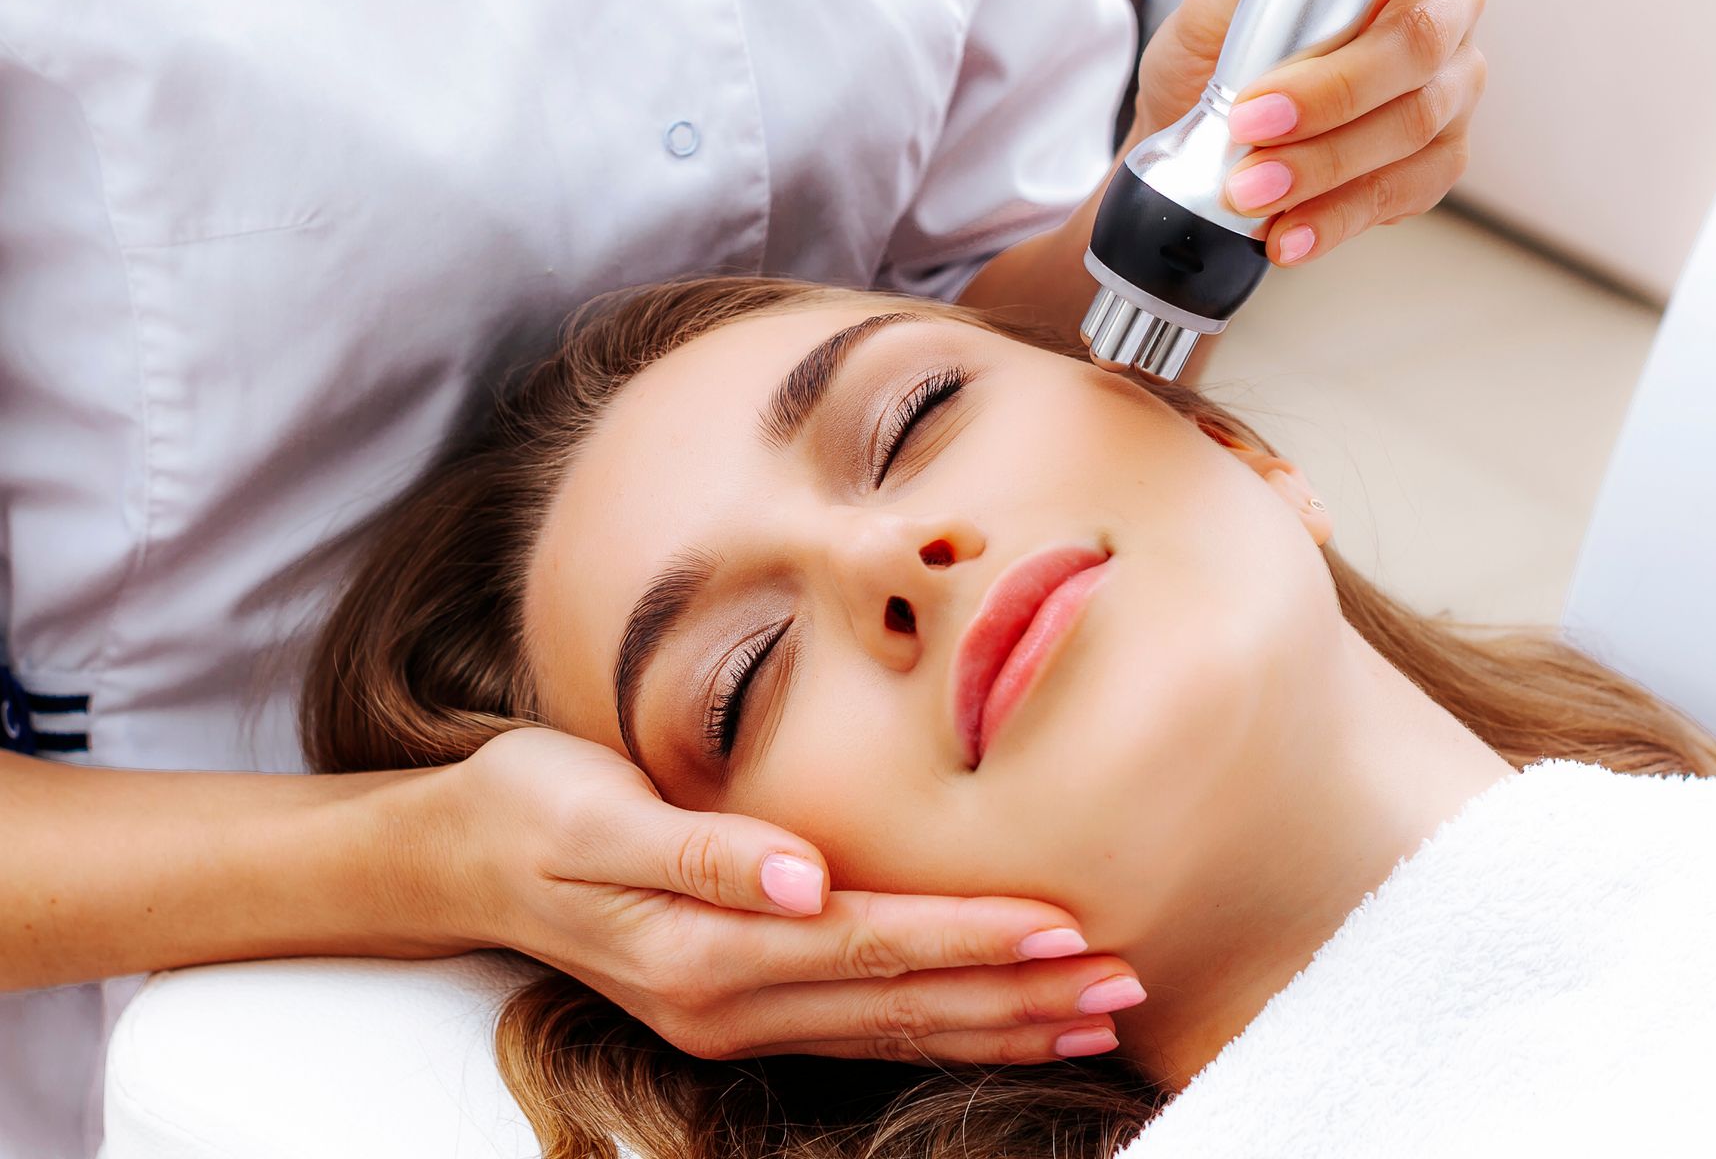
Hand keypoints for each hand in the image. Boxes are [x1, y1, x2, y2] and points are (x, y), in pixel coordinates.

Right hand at [413, 727, 1142, 1063]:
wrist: (462, 857)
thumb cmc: (536, 810)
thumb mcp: (601, 814)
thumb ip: (706, 848)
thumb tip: (801, 874)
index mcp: (703, 950)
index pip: (871, 946)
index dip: (972, 938)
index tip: (1066, 927)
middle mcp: (727, 1003)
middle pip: (902, 1006)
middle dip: (1018, 998)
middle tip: (1124, 984)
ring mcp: (734, 1020)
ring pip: (894, 1032)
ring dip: (1000, 1026)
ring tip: (1097, 1015)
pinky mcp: (739, 1011)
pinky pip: (863, 1032)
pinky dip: (944, 1030)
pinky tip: (1003, 1021)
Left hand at [1131, 0, 1487, 267]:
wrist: (1207, 156)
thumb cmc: (1221, 66)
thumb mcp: (1216, 9)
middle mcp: (1440, 10)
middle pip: (1418, 37)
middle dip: (1330, 87)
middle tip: (1253, 119)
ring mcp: (1447, 89)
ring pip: (1409, 124)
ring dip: (1320, 164)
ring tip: (1250, 190)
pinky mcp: (1436, 164)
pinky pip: (1399, 193)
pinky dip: (1334, 217)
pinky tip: (1288, 233)